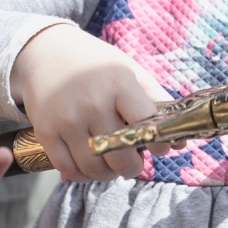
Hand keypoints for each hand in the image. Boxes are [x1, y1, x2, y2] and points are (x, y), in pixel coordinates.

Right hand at [10, 23, 172, 181]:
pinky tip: (90, 165)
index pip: (146, 126)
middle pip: (120, 155)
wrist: (46, 52)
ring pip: (94, 167)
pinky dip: (83, 175)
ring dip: (109, 174)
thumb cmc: (96, 64)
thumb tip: (181, 139)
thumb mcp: (131, 71)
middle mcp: (92, 103)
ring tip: (113, 164)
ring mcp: (66, 119)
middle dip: (133, 166)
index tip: (159, 148)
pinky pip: (67, 168)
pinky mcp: (45, 132)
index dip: (158, 144)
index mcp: (119, 85)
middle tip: (134, 161)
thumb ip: (157, 102)